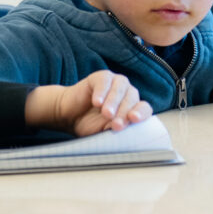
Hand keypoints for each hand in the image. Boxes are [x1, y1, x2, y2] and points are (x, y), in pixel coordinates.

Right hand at [29, 70, 151, 135]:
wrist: (68, 116)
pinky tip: (96, 102)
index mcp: (132, 107)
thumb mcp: (103, 132)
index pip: (144, 108)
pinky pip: (105, 80)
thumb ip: (114, 130)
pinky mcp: (101, 77)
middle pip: (132, 98)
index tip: (134, 119)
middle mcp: (127, 93)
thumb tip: (124, 136)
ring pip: (121, 87)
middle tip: (117, 125)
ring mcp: (115, 82)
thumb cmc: (89, 124)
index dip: (141, 113)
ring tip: (106, 114)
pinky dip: (101, 91)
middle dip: (125, 112)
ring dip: (114, 101)